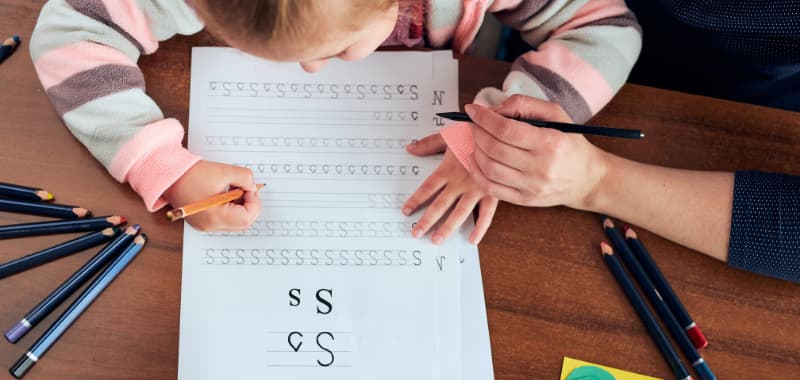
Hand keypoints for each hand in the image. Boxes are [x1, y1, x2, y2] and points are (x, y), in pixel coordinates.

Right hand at [164, 160, 260, 230]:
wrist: (168, 175)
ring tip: (234, 189)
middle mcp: (210, 225)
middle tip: (246, 189)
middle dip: (249, 205)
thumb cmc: (191, 174)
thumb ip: (245, 178)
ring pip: (235, 222)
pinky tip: (226, 193)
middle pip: (243, 223)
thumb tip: (253, 187)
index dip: (253, 202)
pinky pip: (225, 219)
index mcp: (214, 216)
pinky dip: (231, 208)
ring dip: (241, 207)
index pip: (246, 217)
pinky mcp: (203, 221)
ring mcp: (205, 225)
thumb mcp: (224, 171)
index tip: (249, 188)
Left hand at [403, 142, 497, 244]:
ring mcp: (476, 189)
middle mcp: (460, 182)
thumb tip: (410, 148)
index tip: (406, 211)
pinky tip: (472, 239)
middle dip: (427, 221)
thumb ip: (429, 144)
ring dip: (447, 228)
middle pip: (440, 205)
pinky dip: (480, 227)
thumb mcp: (449, 135)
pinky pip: (486, 214)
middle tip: (416, 233)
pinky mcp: (492, 192)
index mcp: (448, 169)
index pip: (427, 188)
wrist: (499, 132)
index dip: (416, 200)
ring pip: (459, 213)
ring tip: (436, 240)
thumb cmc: (475, 132)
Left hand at [465, 95, 607, 208]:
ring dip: (475, 150)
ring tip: (476, 139)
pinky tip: (476, 159)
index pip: (506, 130)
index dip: (483, 118)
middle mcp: (540, 167)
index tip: (472, 110)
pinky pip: (491, 188)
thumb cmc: (570, 142)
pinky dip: (477, 172)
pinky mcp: (524, 200)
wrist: (588, 179)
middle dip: (477, 132)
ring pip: (489, 168)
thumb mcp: (557, 114)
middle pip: (494, 148)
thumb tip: (492, 110)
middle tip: (474, 124)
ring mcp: (531, 187)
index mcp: (550, 142)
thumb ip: (524, 105)